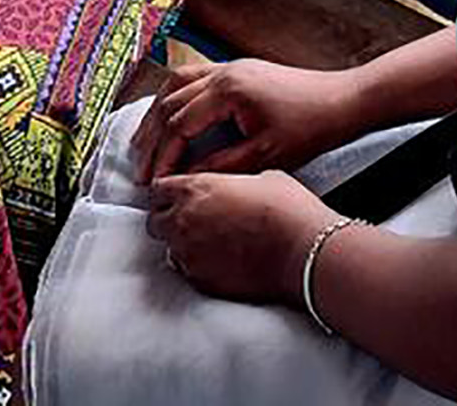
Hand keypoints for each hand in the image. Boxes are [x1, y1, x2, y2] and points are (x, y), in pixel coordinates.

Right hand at [133, 59, 364, 183]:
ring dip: (157, 114)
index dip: (163, 156)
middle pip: (169, 103)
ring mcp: (231, 66)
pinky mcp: (239, 69)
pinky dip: (175, 97)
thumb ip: (221, 165)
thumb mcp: (265, 156)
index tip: (153, 182)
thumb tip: (185, 178)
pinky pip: (194, 77)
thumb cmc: (310, 127)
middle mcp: (224, 71)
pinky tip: (169, 115)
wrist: (342, 101)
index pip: (179, 125)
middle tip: (139, 168)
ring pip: (176, 85)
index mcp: (228, 90)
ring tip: (143, 142)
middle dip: (151, 138)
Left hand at [146, 170, 335, 303]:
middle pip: (155, 221)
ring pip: (168, 248)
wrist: (301, 249)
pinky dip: (196, 265)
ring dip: (181, 244)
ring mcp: (188, 253)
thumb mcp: (261, 177)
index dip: (169, 192)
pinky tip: (219, 261)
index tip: (177, 196)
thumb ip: (231, 183)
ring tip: (208, 243)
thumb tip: (232, 190)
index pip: (158, 188)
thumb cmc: (287, 208)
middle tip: (190, 220)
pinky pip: (186, 270)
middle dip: (168, 219)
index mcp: (195, 188)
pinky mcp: (199, 279)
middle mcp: (183, 220)